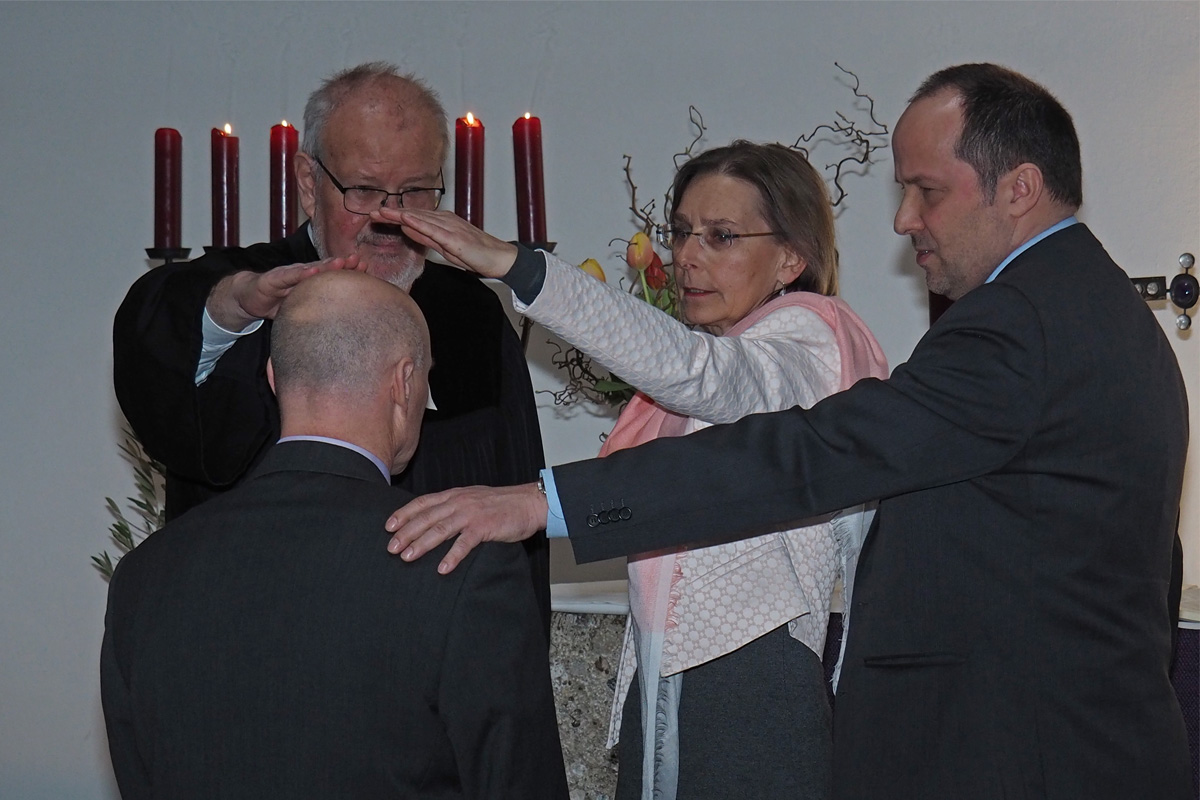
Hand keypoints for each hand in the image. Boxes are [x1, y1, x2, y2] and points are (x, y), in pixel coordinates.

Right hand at [205, 255, 362, 330]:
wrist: (249, 298)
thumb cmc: (280, 303)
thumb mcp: (303, 308)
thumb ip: (320, 312)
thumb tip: (344, 328)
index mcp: (313, 282)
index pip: (334, 275)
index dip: (350, 272)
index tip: (367, 270)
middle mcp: (303, 275)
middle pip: (326, 268)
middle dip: (344, 264)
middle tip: (360, 261)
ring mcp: (289, 274)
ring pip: (310, 268)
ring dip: (326, 265)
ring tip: (341, 262)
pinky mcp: (274, 278)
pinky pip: (289, 275)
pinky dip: (301, 273)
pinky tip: (312, 271)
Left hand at [370, 208, 517, 278]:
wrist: (498, 258)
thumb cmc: (475, 254)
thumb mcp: (444, 247)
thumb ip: (425, 237)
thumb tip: (406, 228)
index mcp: (442, 222)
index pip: (414, 218)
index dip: (395, 216)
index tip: (378, 215)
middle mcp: (444, 220)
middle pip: (413, 214)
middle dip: (392, 213)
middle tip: (371, 212)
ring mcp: (449, 226)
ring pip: (420, 218)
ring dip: (399, 214)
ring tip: (381, 213)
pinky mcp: (454, 237)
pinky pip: (432, 228)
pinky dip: (417, 222)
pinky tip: (404, 218)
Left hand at [385, 483, 548, 573]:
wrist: (529, 502)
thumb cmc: (501, 504)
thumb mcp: (472, 498)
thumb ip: (453, 507)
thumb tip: (432, 519)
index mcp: (454, 495)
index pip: (423, 503)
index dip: (404, 514)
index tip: (388, 527)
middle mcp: (459, 502)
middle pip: (427, 518)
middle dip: (406, 533)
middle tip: (391, 548)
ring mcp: (471, 514)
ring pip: (440, 529)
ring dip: (422, 544)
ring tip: (408, 557)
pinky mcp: (485, 527)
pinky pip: (464, 543)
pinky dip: (452, 556)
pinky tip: (442, 568)